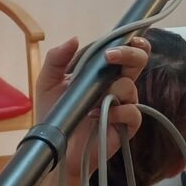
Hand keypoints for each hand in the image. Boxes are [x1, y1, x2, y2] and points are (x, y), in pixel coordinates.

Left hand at [35, 36, 149, 175]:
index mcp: (102, 73)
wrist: (55, 147)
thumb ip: (57, 59)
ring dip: (112, 89)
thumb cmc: (54, 115)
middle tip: (110, 56)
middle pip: (138, 62)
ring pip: (130, 86)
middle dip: (130, 53)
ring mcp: (123, 105)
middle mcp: (117, 85)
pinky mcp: (126, 126)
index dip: (132, 42)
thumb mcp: (48, 83)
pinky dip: (117, 111)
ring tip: (90, 102)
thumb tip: (75, 38)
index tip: (127, 37)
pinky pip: (132, 112)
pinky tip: (96, 116)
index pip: (125, 52)